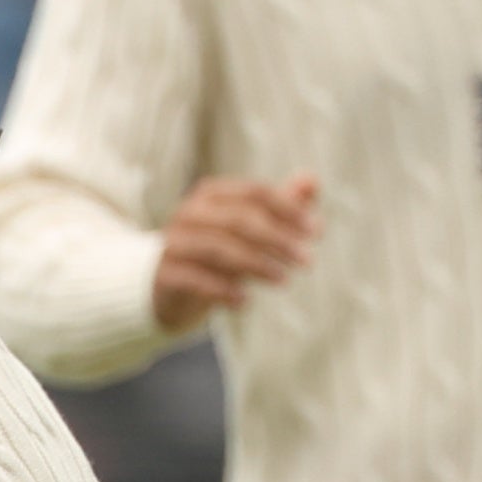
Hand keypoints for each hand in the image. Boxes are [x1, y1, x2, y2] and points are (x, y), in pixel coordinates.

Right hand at [150, 173, 317, 330]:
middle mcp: (189, 213)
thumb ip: (282, 203)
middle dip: (277, 240)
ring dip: (256, 264)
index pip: (255, 193)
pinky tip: (245, 302)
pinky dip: (222, 290)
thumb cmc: (222, 250)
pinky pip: (195, 279)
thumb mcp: (253, 228)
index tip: (317, 233)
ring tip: (283, 281)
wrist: (172, 285)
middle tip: (307, 261)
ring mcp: (173, 243)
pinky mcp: (163, 273)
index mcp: (212, 194)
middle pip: (238, 220)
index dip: (289, 211)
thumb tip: (312, 180)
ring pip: (218, 248)